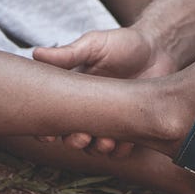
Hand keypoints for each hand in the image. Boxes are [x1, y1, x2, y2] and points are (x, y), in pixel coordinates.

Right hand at [32, 26, 174, 154]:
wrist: (159, 48)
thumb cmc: (123, 43)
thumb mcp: (94, 45)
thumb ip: (68, 53)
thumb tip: (35, 54)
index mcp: (74, 92)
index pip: (54, 115)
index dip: (47, 128)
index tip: (48, 133)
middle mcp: (89, 110)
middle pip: (71, 136)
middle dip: (73, 140)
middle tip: (81, 136)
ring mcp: (110, 121)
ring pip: (95, 147)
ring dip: (96, 148)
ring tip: (105, 141)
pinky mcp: (132, 128)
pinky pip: (122, 150)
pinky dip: (120, 149)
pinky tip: (124, 140)